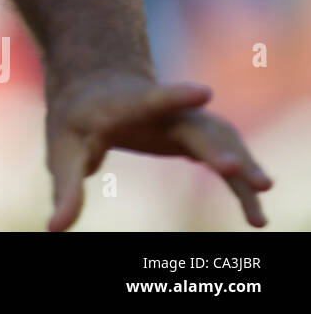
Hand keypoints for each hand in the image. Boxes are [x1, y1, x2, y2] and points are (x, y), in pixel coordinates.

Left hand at [44, 74, 272, 230]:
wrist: (98, 84)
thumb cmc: (76, 119)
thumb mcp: (63, 151)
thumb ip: (66, 189)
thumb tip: (53, 229)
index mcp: (121, 106)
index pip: (149, 101)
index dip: (174, 97)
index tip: (204, 92)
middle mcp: (161, 110)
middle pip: (193, 127)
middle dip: (215, 147)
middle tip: (233, 170)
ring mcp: (183, 118)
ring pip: (219, 140)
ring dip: (241, 166)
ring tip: (261, 201)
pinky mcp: (196, 132)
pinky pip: (225, 153)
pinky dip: (241, 178)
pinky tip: (255, 211)